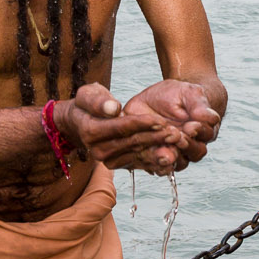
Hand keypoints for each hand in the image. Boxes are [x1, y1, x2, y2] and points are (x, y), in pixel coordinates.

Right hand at [53, 83, 181, 173]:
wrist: (81, 121)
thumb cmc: (87, 104)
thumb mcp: (87, 95)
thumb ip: (98, 100)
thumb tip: (113, 109)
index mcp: (91, 131)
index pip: (122, 127)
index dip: (142, 124)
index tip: (160, 119)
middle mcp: (98, 150)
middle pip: (133, 143)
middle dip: (155, 137)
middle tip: (176, 132)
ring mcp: (108, 160)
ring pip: (138, 154)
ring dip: (159, 147)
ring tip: (177, 139)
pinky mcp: (118, 164)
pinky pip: (140, 162)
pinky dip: (156, 158)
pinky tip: (172, 152)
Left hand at [118, 80, 221, 173]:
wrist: (156, 100)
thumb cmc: (178, 95)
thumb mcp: (188, 93)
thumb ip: (200, 105)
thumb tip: (211, 118)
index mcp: (202, 129)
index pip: (206, 134)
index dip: (199, 131)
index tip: (190, 126)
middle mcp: (192, 144)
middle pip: (195, 152)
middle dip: (186, 145)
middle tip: (176, 137)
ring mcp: (176, 153)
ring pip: (179, 162)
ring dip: (172, 158)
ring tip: (163, 151)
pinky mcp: (158, 157)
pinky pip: (159, 166)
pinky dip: (155, 165)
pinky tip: (149, 160)